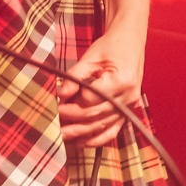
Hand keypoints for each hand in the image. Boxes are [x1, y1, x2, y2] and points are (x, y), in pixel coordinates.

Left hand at [58, 31, 143, 145]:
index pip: (92, 98)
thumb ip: (75, 76)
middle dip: (73, 119)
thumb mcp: (90, 57)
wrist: (130, 44)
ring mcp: (130, 105)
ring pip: (103, 126)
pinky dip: (97, 139)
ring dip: (81, 133)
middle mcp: (128, 95)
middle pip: (96, 114)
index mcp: (121, 79)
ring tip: (63, 136)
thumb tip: (61, 94)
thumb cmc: (110, 47)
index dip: (73, 101)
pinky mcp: (128, 110)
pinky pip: (113, 130)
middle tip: (55, 122)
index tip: (58, 102)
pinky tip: (81, 142)